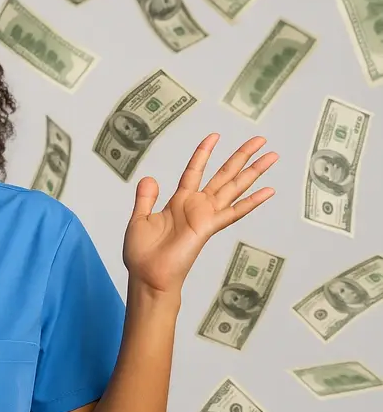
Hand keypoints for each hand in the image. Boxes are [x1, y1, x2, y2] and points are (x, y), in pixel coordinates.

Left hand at [123, 134, 277, 300]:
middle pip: (224, 174)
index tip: (215, 136)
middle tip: (260, 140)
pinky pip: (234, 211)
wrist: (147, 275)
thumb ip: (146, 198)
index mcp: (179, 202)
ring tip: (271, 155)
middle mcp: (197, 206)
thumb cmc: (142, 254)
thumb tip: (149, 178)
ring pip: (234, 187)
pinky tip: (268, 191)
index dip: (204, 153)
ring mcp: (206, 215)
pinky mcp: (209, 227)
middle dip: (241, 156)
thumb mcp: (139, 219)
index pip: (194, 171)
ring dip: (253, 171)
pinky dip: (252, 201)